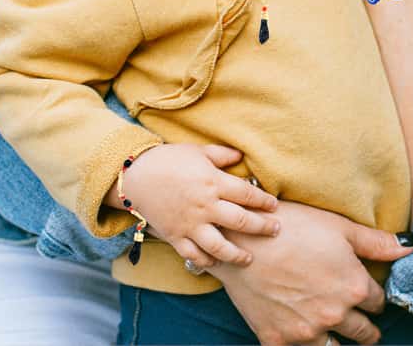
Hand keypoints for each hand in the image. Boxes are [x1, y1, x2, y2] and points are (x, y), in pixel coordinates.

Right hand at [114, 144, 278, 266]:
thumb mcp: (198, 151)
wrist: (136, 175)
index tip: (275, 206)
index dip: (264, 202)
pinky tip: (216, 261)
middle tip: (276, 230)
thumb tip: (241, 157)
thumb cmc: (170, 159)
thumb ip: (222, 155)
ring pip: (219, 246)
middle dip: (262, 227)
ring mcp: (190, 224)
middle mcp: (205, 206)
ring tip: (249, 258)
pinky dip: (206, 260)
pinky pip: (194, 254)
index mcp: (213, 182)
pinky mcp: (176, 235)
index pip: (247, 195)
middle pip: (240, 221)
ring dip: (237, 254)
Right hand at [209, 201, 412, 344]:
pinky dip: (305, 345)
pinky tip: (304, 334)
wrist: (242, 239)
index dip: (375, 296)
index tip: (370, 294)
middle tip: (363, 323)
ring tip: (337, 331)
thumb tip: (410, 247)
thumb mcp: (339, 227)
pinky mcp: (278, 341)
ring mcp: (306, 333)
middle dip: (366, 327)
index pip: (378, 302)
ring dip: (339, 341)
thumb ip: (377, 243)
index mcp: (354, 288)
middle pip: (364, 334)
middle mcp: (335, 315)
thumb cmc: (292, 226)